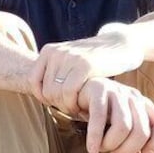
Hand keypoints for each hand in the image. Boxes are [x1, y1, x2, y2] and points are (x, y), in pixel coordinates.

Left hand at [27, 29, 143, 116]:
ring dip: (67, 106)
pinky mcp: (84, 65)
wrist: (121, 44)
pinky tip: (83, 108)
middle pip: (46, 90)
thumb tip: (36, 92)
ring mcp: (69, 58)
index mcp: (49, 51)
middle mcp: (56, 52)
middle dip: (58, 104)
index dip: (43, 97)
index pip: (32, 81)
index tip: (58, 103)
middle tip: (72, 108)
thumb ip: (54, 72)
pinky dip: (74, 105)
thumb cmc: (94, 59)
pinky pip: (69, 92)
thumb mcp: (69, 60)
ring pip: (56, 93)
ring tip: (78, 109)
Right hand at [78, 78, 153, 152]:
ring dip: (111, 144)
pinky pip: (99, 117)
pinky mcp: (98, 89)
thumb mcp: (118, 130)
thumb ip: (130, 148)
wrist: (77, 91)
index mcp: (143, 105)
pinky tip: (92, 148)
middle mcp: (133, 97)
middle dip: (128, 150)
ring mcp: (117, 92)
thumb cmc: (100, 112)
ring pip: (123, 125)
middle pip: (141, 131)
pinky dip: (95, 137)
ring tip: (102, 148)